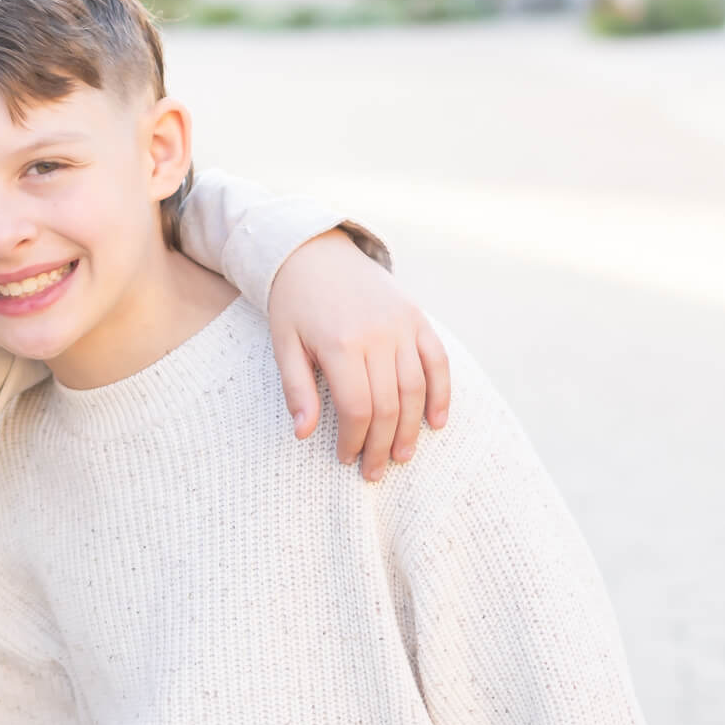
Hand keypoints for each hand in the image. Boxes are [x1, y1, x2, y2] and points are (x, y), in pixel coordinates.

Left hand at [267, 230, 449, 479]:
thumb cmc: (294, 304)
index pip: (357, 408)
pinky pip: (437, 361)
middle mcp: (378, 336)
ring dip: (411, 428)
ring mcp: (402, 325)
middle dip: (381, 444)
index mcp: (341, 344)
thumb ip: (297, 390)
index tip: (346, 459)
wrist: (315, 252)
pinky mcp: (417, 318)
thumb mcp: (284, 345)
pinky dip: (440, 394)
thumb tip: (303, 435)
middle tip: (374, 471)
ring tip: (400, 456)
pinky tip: (435, 422)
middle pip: (388, 404)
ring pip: (415, 388)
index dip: (355, 440)